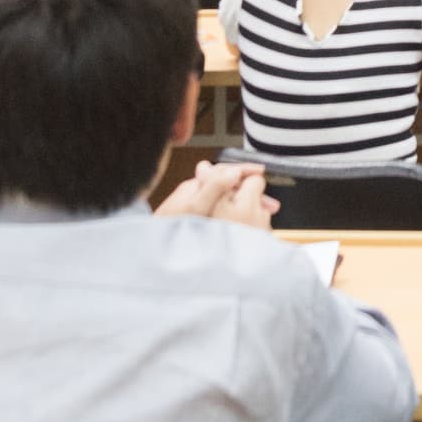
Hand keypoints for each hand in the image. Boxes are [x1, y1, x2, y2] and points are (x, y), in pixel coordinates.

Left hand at [157, 159, 276, 229]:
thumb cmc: (170, 230)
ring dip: (244, 204)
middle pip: (228, 185)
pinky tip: (242, 224)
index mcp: (195, 186)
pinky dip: (234, 214)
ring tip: (262, 217)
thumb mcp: (195, 207)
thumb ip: (213, 188)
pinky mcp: (195, 221)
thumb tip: (233, 171)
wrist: (150, 251)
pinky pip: (220, 211)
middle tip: (270, 205)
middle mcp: (194, 193)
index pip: (224, 170)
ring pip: (225, 199)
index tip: (262, 172)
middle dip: (250, 192)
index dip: (245, 170)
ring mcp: (194, 207)